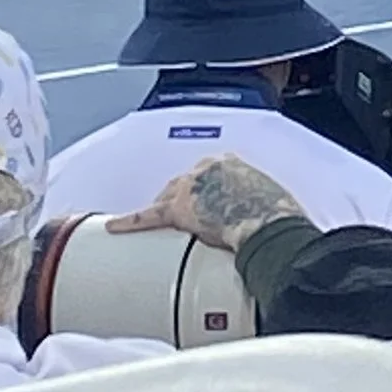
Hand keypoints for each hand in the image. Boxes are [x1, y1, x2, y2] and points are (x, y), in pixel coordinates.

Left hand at [106, 155, 305, 252]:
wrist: (267, 223)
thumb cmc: (276, 216)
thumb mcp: (267, 200)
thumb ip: (255, 204)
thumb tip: (260, 223)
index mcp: (232, 163)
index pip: (206, 175)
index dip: (202, 192)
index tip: (203, 203)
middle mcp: (207, 168)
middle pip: (182, 184)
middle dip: (180, 200)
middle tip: (184, 220)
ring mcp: (190, 186)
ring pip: (166, 198)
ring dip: (162, 211)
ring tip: (157, 228)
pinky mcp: (178, 209)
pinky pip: (149, 215)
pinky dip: (131, 220)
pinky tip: (115, 226)